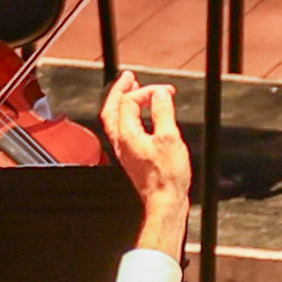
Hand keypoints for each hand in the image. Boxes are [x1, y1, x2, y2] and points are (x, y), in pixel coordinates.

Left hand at [109, 75, 193, 261]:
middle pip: (112, 110)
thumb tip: (161, 95)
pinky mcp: (133, 158)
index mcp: (126, 134)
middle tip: (130, 78)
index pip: (129, 102)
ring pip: (116, 121)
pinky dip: (132, 118)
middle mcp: (121, 142)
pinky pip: (126, 131)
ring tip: (135, 92)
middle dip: (121, 91)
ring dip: (125, 103)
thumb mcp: (169, 138)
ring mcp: (126, 151)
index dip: (147, 91)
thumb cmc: (166, 178)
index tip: (164, 91)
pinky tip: (144, 118)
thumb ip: (163, 112)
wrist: (165, 203)